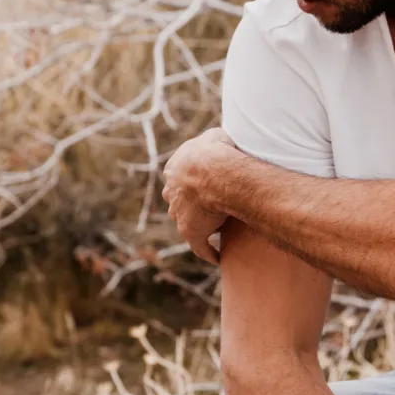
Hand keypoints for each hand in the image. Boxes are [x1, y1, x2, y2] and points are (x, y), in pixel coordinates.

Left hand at [162, 129, 239, 263]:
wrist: (211, 171)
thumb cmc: (216, 151)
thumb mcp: (214, 136)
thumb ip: (214, 139)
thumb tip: (222, 139)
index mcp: (175, 170)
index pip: (178, 178)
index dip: (189, 182)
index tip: (199, 186)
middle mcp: (173, 193)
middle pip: (178, 201)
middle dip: (188, 204)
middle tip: (206, 208)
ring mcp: (180, 214)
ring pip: (187, 221)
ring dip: (199, 225)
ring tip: (216, 231)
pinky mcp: (191, 232)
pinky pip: (201, 246)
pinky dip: (208, 252)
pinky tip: (217, 257)